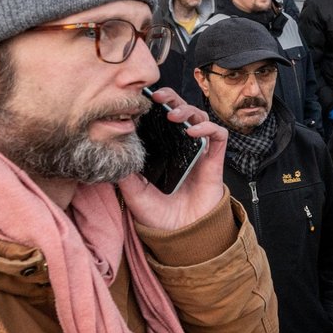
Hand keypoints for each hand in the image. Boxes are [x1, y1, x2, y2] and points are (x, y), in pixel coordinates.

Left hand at [118, 87, 226, 230]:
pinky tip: (193, 131)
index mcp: (164, 150)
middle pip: (182, 111)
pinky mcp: (214, 160)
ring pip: (200, 117)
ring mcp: (199, 152)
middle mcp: (182, 147)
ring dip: (188, 110)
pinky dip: (208, 127)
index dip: (157, 105)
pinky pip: (218, 135)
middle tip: (160, 97)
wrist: (180, 235)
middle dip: (173, 98)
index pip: (162, 119)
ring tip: (174, 116)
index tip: (144, 100)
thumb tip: (114, 149)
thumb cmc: (158, 216)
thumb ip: (126, 172)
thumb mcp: (134, 192)